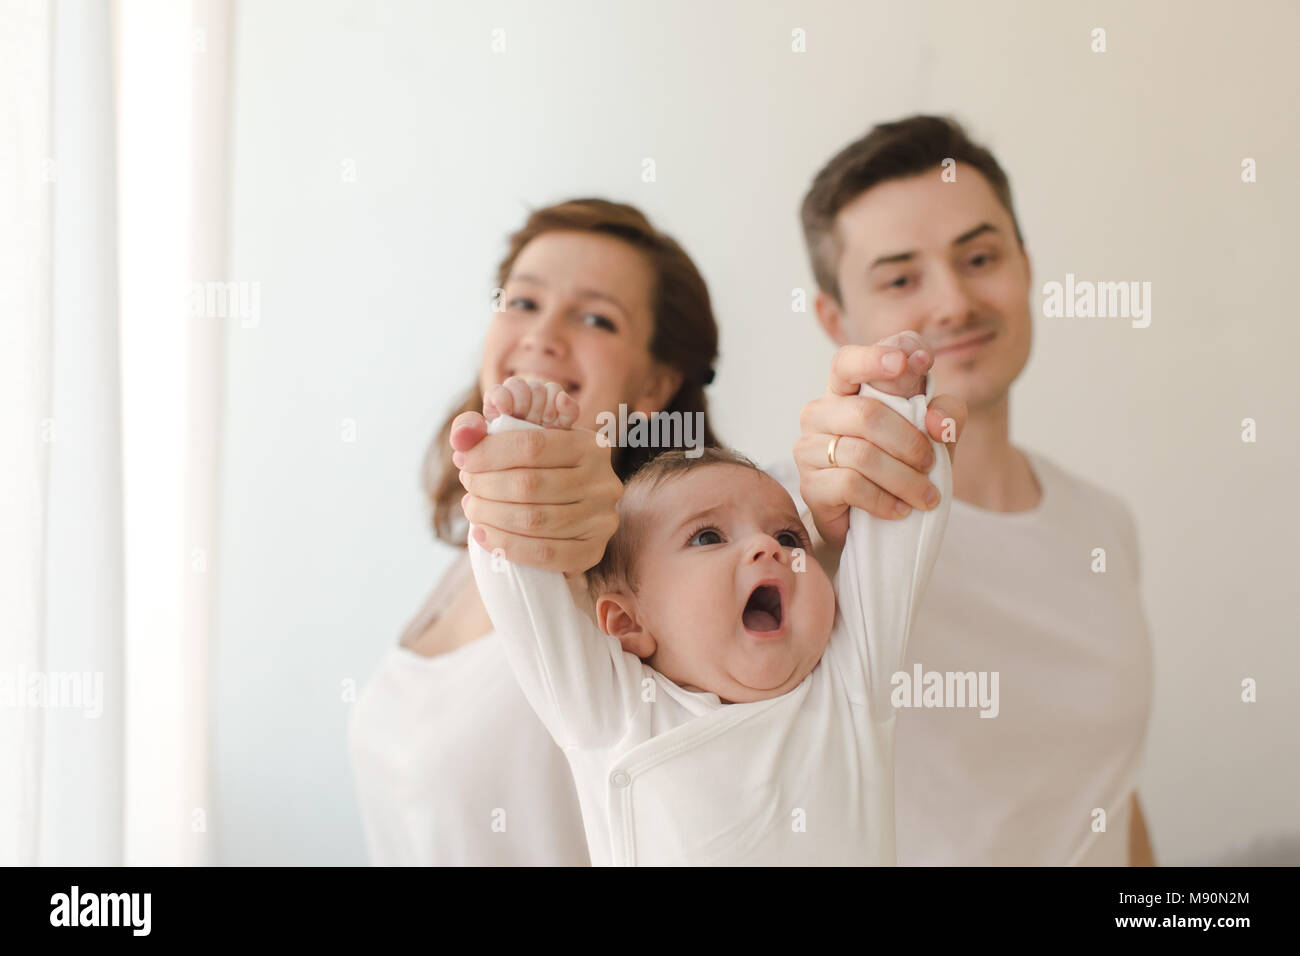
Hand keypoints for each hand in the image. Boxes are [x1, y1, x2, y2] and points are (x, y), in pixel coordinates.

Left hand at [451, 378, 618, 573]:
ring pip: (534, 521)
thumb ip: (482, 429)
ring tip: (473, 509)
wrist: (564, 509)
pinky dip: (507, 546)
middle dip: (486, 487)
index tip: (463, 460)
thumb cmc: (537, 469)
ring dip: (490, 516)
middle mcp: (604, 481)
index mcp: (591, 445)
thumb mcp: (520, 439)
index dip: (489, 453)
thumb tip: (461, 435)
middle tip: (468, 487)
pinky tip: (484, 535)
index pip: (532, 446)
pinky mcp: (593, 552)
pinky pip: (545, 553)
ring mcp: (602, 520)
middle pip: (530, 485)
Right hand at [795, 343, 966, 549]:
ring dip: (904, 479)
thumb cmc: (900, 463)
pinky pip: (851, 485)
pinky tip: (899, 509)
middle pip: (867, 414)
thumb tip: (936, 422)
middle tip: (931, 464)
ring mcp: (808, 448)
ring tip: (925, 497)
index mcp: (845, 389)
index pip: (849, 361)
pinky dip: (884, 500)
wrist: (871, 522)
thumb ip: (946, 414)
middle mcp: (820, 412)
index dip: (876, 357)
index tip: (913, 362)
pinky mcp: (809, 485)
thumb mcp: (934, 435)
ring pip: (863, 455)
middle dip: (910, 443)